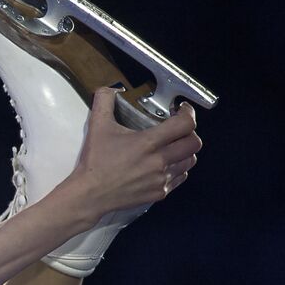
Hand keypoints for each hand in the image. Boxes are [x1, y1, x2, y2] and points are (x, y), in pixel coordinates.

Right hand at [67, 88, 202, 213]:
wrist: (90, 195)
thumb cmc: (95, 162)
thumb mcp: (97, 128)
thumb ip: (104, 102)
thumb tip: (110, 89)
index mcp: (148, 142)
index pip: (185, 124)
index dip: (188, 113)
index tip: (182, 110)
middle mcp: (159, 161)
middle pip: (194, 143)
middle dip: (189, 133)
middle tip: (179, 130)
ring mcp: (161, 178)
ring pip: (189, 161)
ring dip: (184, 152)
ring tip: (172, 148)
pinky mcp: (159, 193)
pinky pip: (179, 178)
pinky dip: (176, 170)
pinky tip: (164, 166)